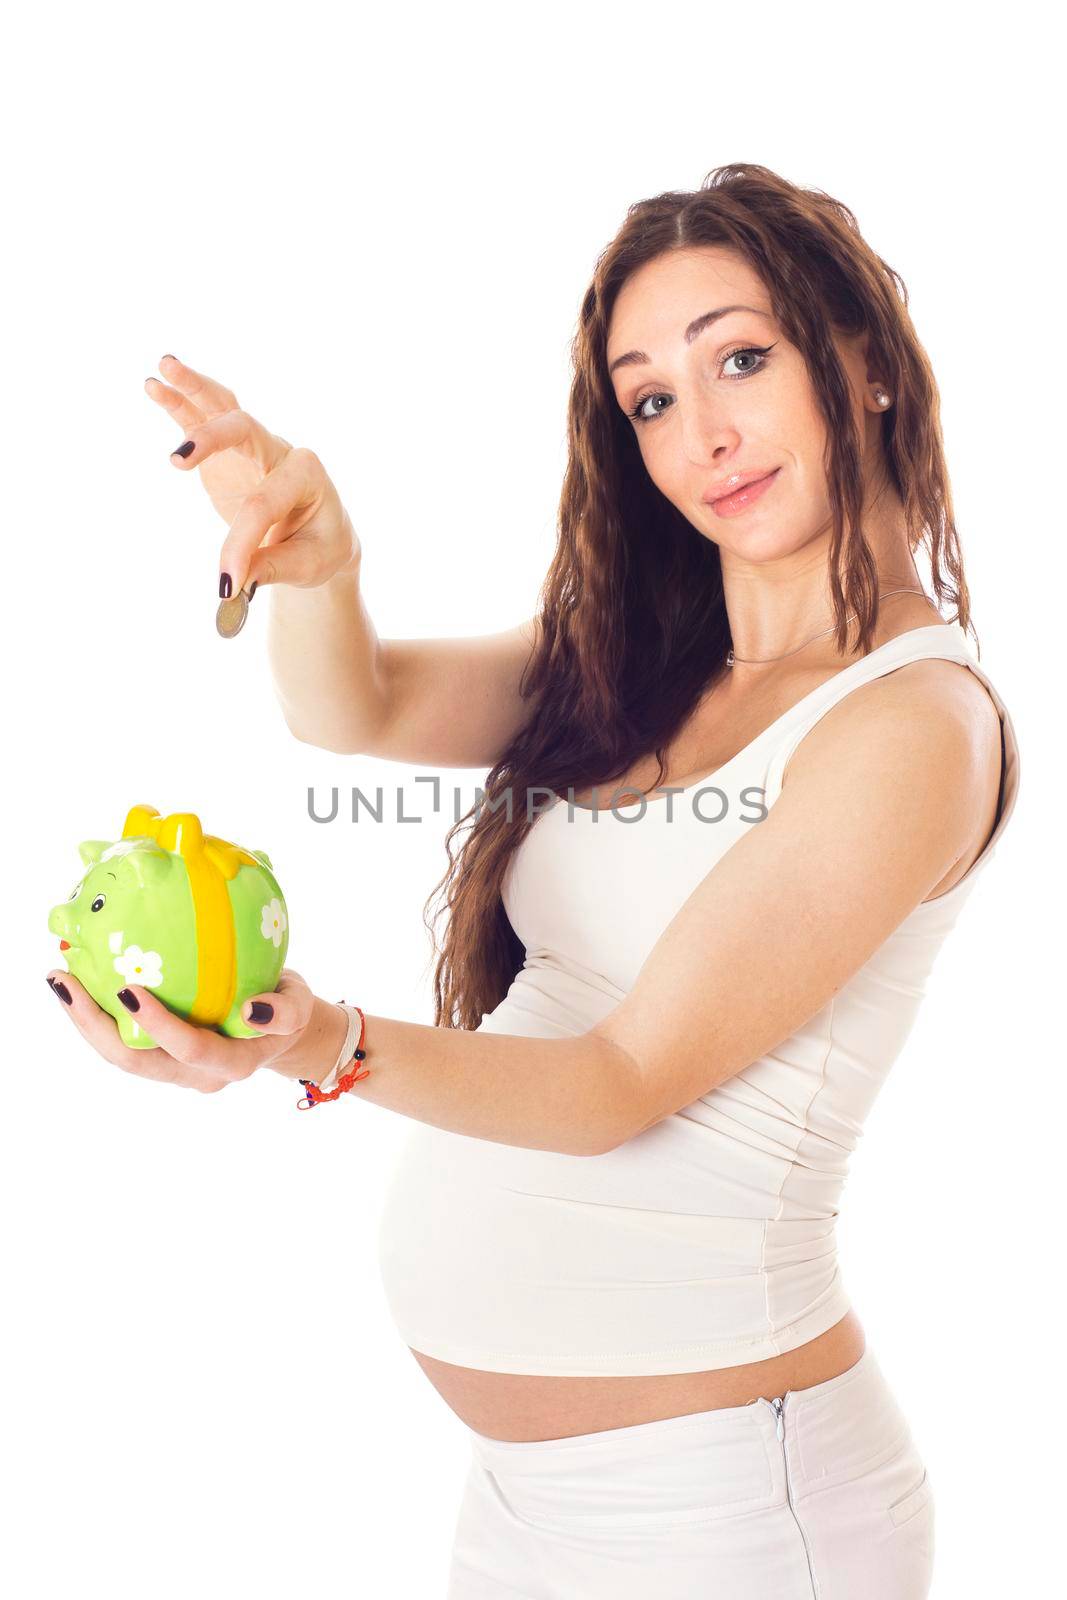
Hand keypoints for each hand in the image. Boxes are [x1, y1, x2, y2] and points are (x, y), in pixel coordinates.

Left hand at [45, 966, 349, 1093]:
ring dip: (86, 1022)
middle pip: (137, 1060)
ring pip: (121, 1055)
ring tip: (60, 981)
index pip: (190, 1049)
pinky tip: (78, 984)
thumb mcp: (298, 1005)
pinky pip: (122, 1043)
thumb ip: (283, 1011)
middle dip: (95, 1025)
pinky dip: (97, 1017)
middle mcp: (197, 1075)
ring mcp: (174, 1070)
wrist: (280, 1027)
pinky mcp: (160, 1058)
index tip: (129, 989)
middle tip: (66, 982)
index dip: (158, 1025)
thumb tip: (252, 1009)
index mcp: (232, 1063)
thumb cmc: (286, 1007)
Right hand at [144, 354, 361, 594]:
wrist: (320, 538)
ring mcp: (253, 446)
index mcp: (307, 475)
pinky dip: (179, 402)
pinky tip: (154, 385)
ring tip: (165, 366)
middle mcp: (281, 450)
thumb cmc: (318, 547)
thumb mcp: (307, 564)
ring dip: (194, 387)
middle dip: (212, 440)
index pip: (264, 504)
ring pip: (224, 407)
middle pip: (245, 429)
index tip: (225, 582)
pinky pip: (203, 419)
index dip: (240, 543)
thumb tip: (234, 580)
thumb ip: (271, 568)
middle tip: (179, 459)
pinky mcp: (227, 453)